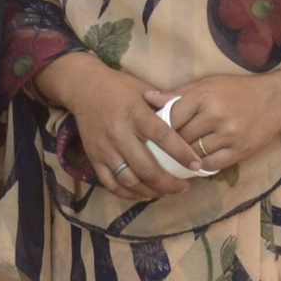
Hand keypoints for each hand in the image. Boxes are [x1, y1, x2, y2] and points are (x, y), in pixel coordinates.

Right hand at [51, 54, 200, 201]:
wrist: (83, 86)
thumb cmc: (119, 87)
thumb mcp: (143, 89)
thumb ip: (164, 106)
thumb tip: (189, 121)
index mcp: (135, 113)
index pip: (162, 137)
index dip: (182, 153)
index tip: (197, 165)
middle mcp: (119, 132)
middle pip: (147, 168)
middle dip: (169, 183)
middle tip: (184, 186)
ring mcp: (104, 147)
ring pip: (130, 180)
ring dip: (152, 191)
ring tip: (166, 192)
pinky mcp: (93, 157)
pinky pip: (112, 184)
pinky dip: (129, 194)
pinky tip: (143, 193)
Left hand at [144, 71, 280, 171]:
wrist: (275, 100)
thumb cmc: (236, 89)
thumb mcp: (206, 84)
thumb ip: (177, 94)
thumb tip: (146, 97)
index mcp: (204, 96)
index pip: (172, 116)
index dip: (160, 125)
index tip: (152, 131)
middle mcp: (216, 116)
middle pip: (181, 136)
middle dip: (170, 142)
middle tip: (159, 146)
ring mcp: (229, 135)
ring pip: (195, 151)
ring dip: (183, 154)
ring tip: (174, 155)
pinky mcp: (241, 151)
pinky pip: (213, 164)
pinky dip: (200, 164)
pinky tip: (194, 161)